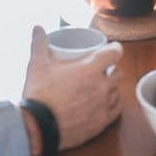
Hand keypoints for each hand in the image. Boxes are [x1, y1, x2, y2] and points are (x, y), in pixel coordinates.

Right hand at [21, 26, 122, 154]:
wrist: (38, 127)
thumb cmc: (39, 94)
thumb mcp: (37, 65)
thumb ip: (39, 44)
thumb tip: (37, 28)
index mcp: (90, 70)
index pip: (114, 53)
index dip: (114, 49)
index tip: (111, 49)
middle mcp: (101, 88)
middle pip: (118, 73)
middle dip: (112, 69)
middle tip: (102, 69)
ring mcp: (103, 107)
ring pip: (117, 92)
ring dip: (112, 87)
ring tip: (101, 87)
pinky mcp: (100, 124)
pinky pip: (115, 111)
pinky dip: (112, 105)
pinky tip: (105, 104)